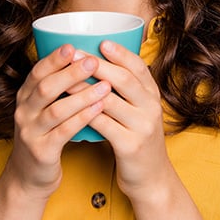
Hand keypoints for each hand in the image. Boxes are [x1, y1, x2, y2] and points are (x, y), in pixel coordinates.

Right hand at [5, 44, 110, 199]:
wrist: (30, 177)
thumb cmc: (46, 134)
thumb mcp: (45, 108)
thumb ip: (58, 87)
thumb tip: (85, 57)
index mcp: (25, 97)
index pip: (37, 72)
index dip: (54, 59)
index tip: (73, 46)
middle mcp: (24, 112)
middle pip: (46, 87)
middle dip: (70, 73)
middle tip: (93, 61)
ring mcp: (30, 132)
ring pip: (56, 110)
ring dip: (82, 96)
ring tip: (105, 85)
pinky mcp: (41, 151)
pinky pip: (63, 132)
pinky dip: (82, 119)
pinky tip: (98, 109)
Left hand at [86, 40, 173, 201]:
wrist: (150, 178)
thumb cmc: (138, 139)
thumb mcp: (140, 111)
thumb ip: (127, 91)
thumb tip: (102, 64)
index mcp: (153, 96)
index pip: (139, 67)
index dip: (121, 53)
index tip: (101, 42)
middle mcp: (151, 108)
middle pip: (124, 80)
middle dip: (98, 65)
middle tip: (76, 55)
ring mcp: (142, 126)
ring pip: (110, 100)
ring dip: (85, 87)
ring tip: (65, 78)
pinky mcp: (130, 145)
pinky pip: (104, 124)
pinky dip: (86, 113)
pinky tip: (70, 107)